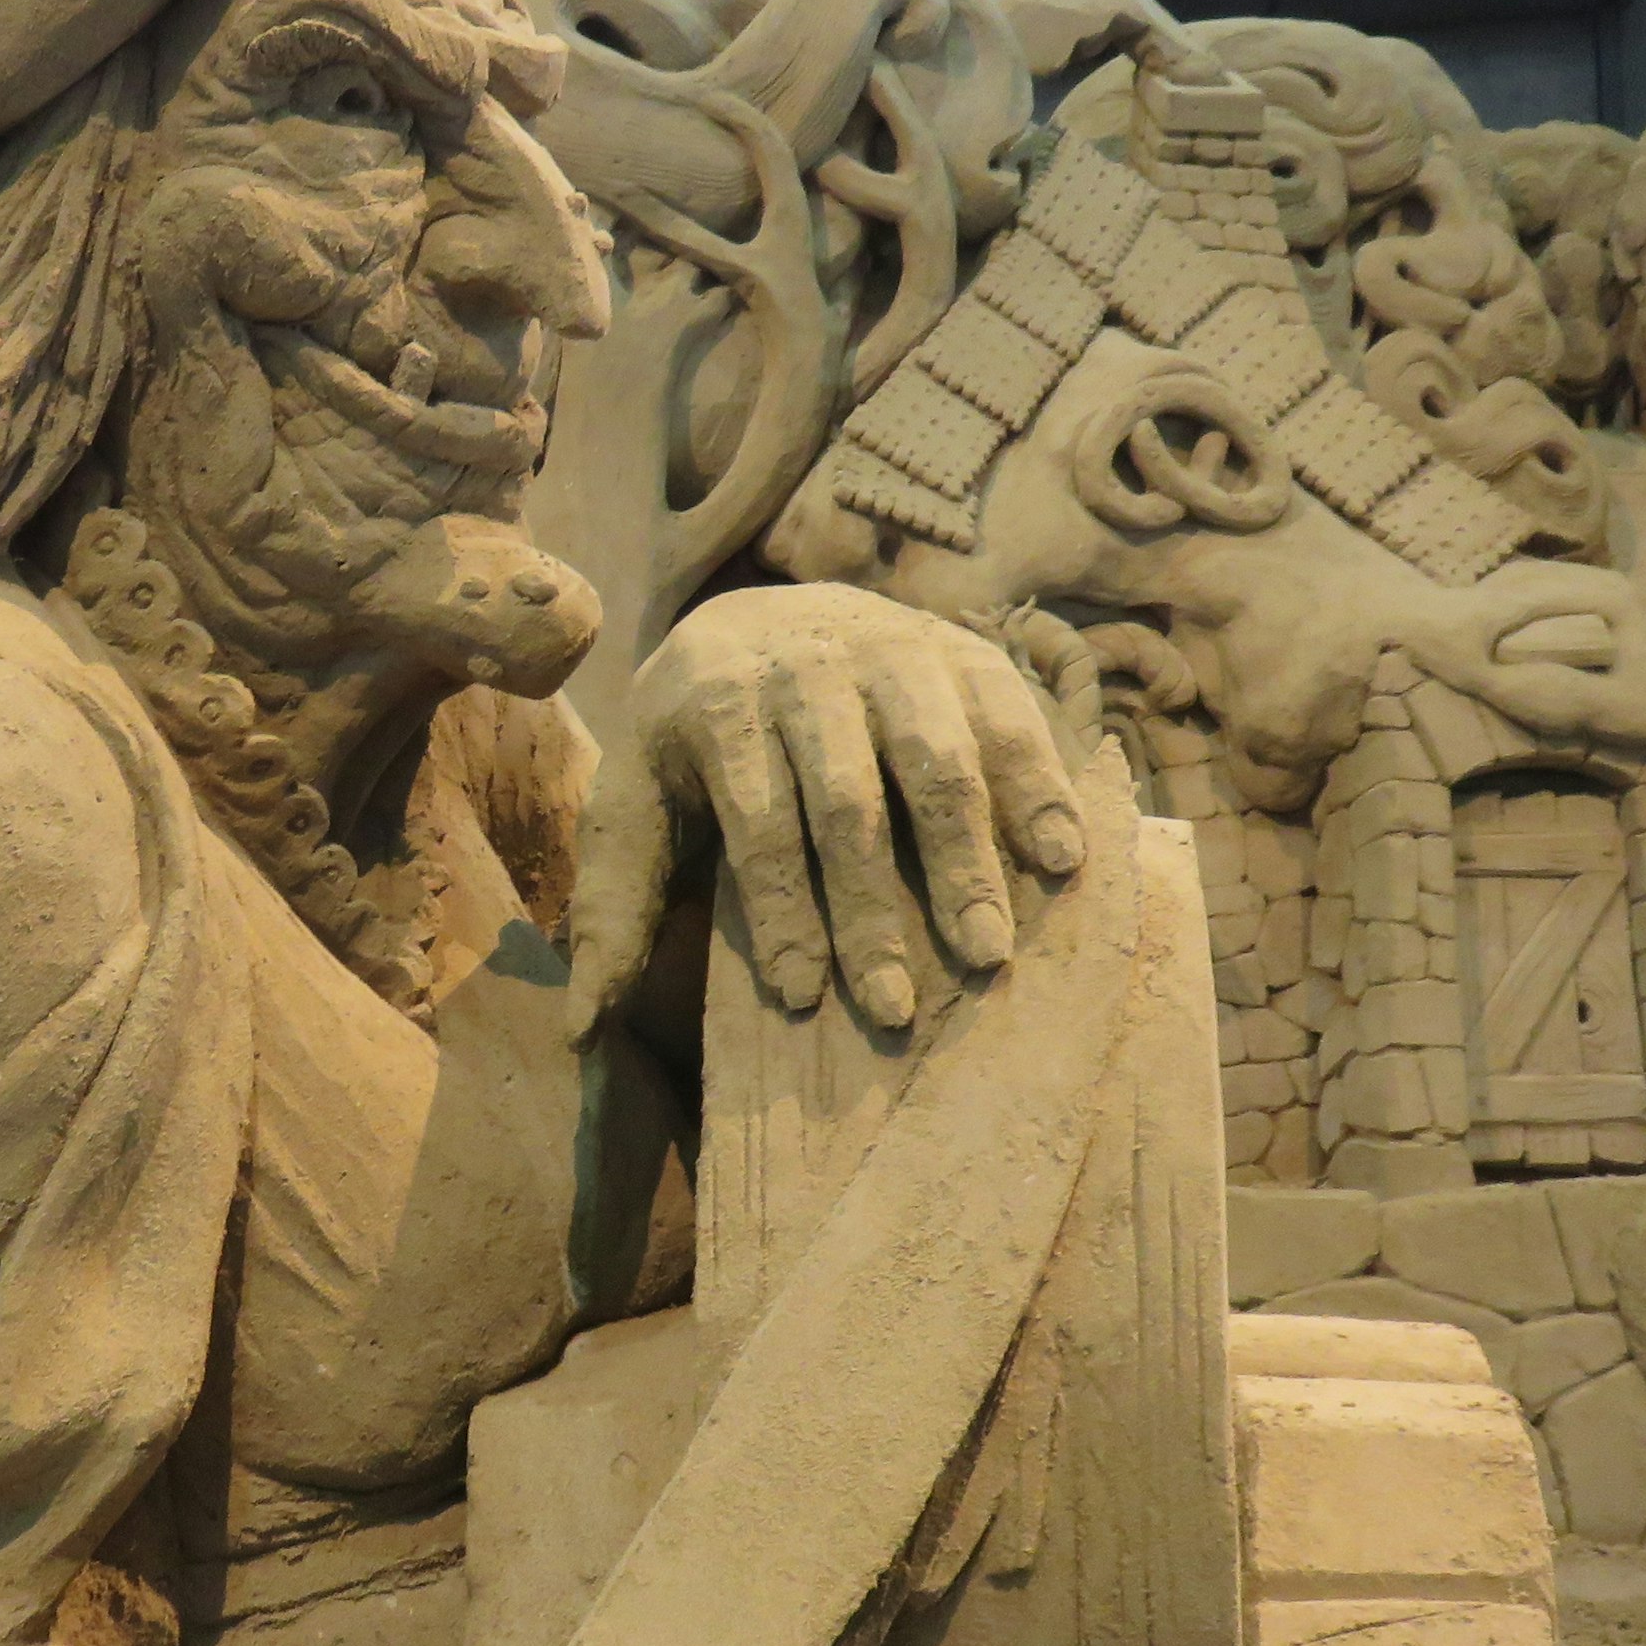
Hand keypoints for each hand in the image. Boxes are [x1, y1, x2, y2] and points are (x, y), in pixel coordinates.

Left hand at [568, 585, 1080, 1035]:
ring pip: (936, 761)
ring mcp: (895, 650)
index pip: (756, 817)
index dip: (782, 908)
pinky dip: (1038, 788)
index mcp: (717, 698)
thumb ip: (615, 907)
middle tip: (895, 1010)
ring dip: (965, 861)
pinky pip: (1009, 720)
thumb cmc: (696, 744)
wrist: (763, 618)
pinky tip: (1060, 861)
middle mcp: (809, 665)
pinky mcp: (964, 653)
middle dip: (871, 910)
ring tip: (986, 954)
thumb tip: (584, 1027)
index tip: (803, 997)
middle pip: (847, 800)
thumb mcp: (636, 806)